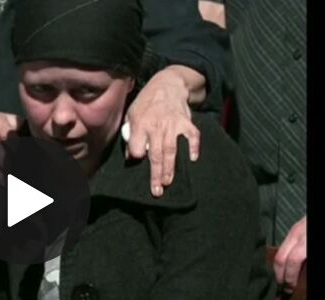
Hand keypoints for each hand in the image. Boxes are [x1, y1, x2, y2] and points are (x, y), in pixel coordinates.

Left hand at [124, 67, 200, 196]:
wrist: (167, 85)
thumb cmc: (146, 103)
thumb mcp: (131, 114)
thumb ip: (130, 135)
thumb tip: (130, 156)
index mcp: (140, 124)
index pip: (137, 147)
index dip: (136, 155)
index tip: (137, 162)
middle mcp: (157, 126)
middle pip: (155, 154)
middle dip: (155, 174)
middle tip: (156, 190)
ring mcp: (173, 125)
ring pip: (171, 150)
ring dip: (170, 168)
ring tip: (168, 182)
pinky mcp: (186, 122)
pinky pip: (192, 136)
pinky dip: (194, 147)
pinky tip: (192, 159)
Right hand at [274, 216, 306, 294]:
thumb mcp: (312, 247)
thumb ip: (306, 258)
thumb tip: (302, 276)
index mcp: (305, 241)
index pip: (291, 261)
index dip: (289, 277)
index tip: (288, 289)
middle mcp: (297, 233)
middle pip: (280, 257)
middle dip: (278, 274)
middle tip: (281, 287)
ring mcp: (294, 229)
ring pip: (279, 250)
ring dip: (279, 266)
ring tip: (282, 277)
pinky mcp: (295, 227)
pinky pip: (284, 245)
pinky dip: (283, 257)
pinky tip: (287, 264)